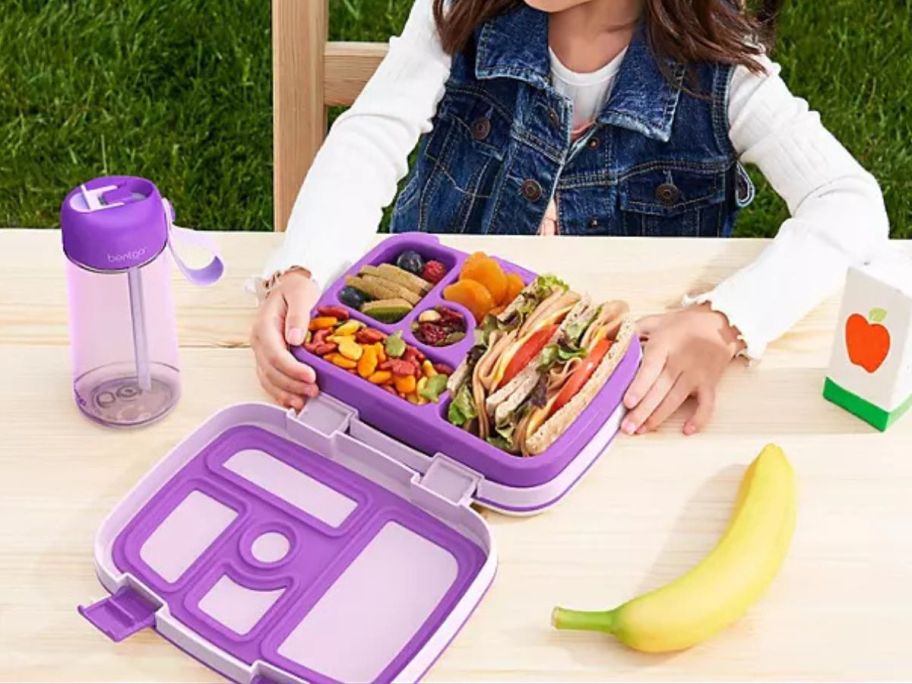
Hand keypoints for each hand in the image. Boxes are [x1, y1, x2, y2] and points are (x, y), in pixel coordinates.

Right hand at [251, 269, 320, 409]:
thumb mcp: (300, 294)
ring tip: (304, 402)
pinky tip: (293, 400)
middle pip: (271, 370)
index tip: (310, 376)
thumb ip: (297, 316)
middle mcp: (260, 341)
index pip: (275, 354)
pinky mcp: (270, 357)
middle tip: (313, 391)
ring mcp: (263, 351)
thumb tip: (294, 338)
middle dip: (292, 384)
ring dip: (285, 393)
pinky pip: (271, 378)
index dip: (292, 369)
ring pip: (268, 378)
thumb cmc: (296, 288)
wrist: (291, 285)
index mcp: (264, 326)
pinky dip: (281, 392)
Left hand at [621, 304, 743, 435]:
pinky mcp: (710, 383)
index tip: (628, 402)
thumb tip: (607, 337)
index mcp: (665, 344)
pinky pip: (707, 404)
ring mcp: (696, 374)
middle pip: (660, 389)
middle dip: (643, 411)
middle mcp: (681, 361)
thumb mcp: (655, 321)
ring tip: (641, 430)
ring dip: (658, 417)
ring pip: (676, 399)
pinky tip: (687, 430)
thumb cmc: (683, 324)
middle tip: (627, 428)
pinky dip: (699, 418)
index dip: (639, 386)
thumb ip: (632, 330)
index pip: (651, 368)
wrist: (721, 323)